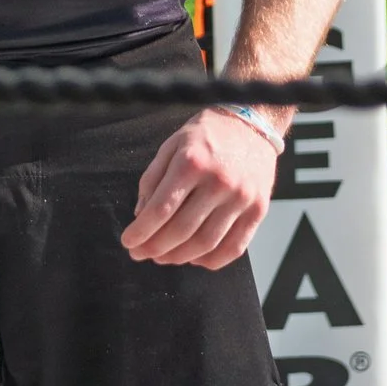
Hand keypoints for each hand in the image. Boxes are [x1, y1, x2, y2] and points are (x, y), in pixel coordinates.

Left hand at [121, 108, 282, 268]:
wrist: (251, 125)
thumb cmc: (205, 135)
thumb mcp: (171, 146)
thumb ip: (153, 179)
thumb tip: (141, 216)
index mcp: (191, 162)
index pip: (162, 208)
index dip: (141, 231)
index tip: (127, 242)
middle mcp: (219, 181)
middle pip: (182, 230)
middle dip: (155, 248)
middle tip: (140, 254)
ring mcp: (242, 198)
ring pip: (206, 243)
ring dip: (179, 257)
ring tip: (162, 258)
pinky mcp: (259, 210)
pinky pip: (235, 247)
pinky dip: (211, 260)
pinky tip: (193, 259)